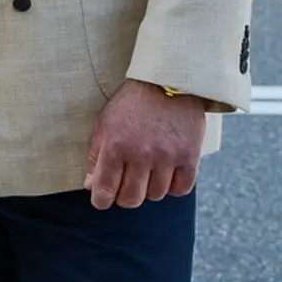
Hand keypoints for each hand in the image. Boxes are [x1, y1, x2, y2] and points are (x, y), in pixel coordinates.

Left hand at [84, 79, 206, 209]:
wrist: (168, 80)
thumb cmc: (131, 103)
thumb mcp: (104, 123)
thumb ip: (95, 156)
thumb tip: (91, 186)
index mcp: (115, 146)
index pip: (104, 191)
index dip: (101, 200)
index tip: (102, 199)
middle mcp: (141, 154)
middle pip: (131, 199)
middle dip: (124, 198)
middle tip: (125, 187)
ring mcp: (167, 156)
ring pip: (156, 195)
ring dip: (149, 189)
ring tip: (148, 172)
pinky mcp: (190, 156)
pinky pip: (181, 189)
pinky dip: (173, 187)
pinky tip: (167, 174)